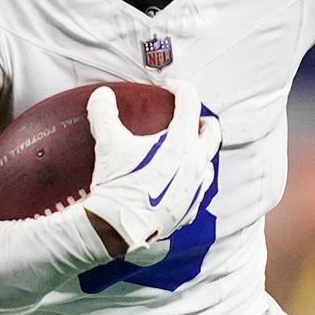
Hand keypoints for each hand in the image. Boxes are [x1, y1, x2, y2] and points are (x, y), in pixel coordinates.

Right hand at [82, 81, 220, 257]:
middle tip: (188, 118)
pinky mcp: (189, 210)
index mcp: (180, 142)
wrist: (118, 227)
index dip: (180, 88)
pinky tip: (175, 182)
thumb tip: (102, 95)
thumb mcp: (107, 142)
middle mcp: (195, 164)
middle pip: (212, 133)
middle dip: (202, 120)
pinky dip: (190, 181)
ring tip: (184, 151)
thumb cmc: (117, 183)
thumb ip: (104, 112)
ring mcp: (195, 189)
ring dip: (199, 153)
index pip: (190, 103)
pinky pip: (197, 191)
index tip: (170, 87)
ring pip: (208, 164)